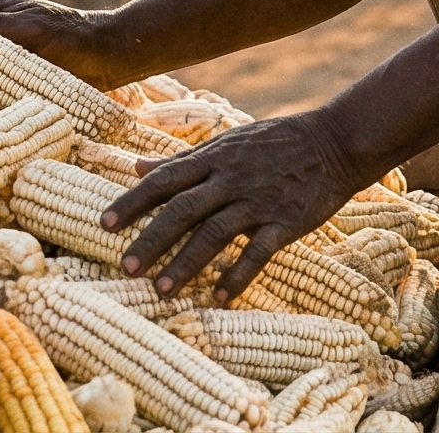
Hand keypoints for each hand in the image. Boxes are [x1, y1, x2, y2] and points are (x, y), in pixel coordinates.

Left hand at [103, 112, 362, 301]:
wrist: (334, 143)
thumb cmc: (275, 143)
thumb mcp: (226, 142)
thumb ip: (182, 159)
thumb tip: (136, 166)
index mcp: (213, 158)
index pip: (164, 179)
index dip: (133, 202)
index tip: (104, 224)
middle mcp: (230, 177)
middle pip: (183, 209)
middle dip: (152, 239)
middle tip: (126, 267)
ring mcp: (258, 200)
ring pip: (215, 232)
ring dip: (186, 262)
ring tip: (161, 290)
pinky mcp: (285, 221)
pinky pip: (258, 251)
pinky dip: (238, 274)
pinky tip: (219, 296)